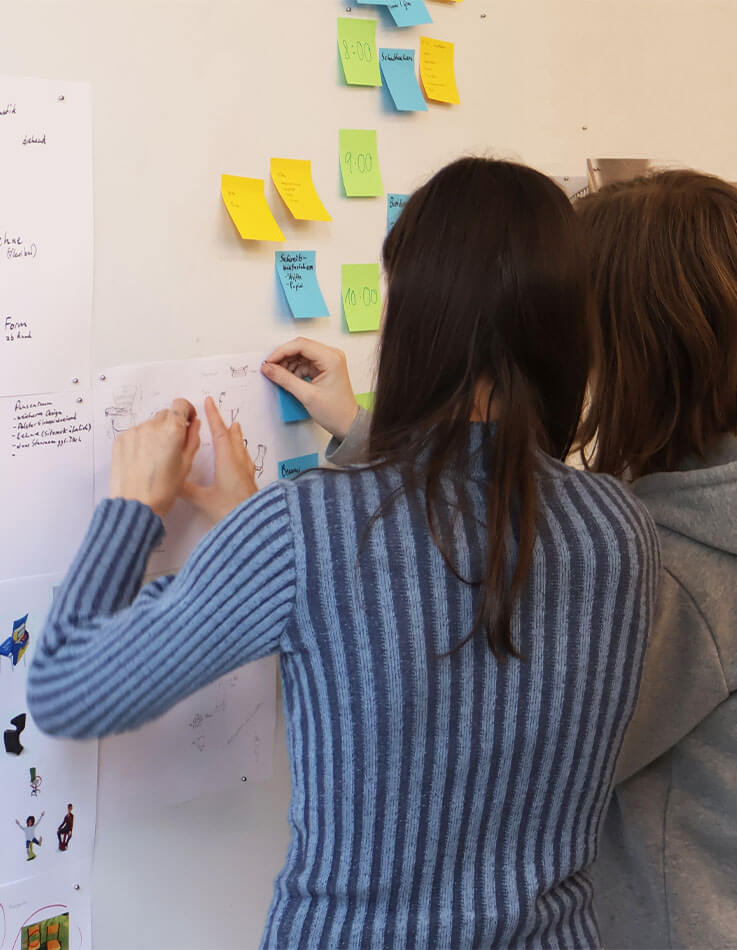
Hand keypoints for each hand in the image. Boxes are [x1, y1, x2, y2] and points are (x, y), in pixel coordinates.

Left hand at [109, 399, 200, 517]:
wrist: (135, 504)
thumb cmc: (164, 489)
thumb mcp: (186, 464)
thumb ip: (192, 439)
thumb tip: (194, 424)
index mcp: (172, 430)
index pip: (180, 405)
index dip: (186, 411)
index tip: (187, 422)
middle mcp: (152, 426)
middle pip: (165, 414)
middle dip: (171, 425)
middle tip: (172, 446)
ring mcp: (134, 432)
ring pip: (150, 424)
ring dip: (155, 434)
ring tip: (155, 457)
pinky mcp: (121, 439)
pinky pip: (136, 433)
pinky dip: (141, 441)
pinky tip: (142, 460)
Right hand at [181, 396, 257, 522]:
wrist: (255, 528)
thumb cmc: (229, 511)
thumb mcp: (202, 500)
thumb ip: (185, 489)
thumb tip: (170, 480)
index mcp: (227, 462)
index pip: (220, 433)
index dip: (213, 417)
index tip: (209, 402)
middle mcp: (239, 464)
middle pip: (233, 438)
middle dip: (226, 425)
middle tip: (222, 415)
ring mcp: (247, 473)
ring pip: (242, 449)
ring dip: (237, 437)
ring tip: (236, 429)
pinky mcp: (251, 483)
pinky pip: (246, 461)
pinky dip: (242, 452)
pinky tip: (243, 459)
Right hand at [261, 337, 358, 439]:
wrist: (347, 423)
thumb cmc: (336, 411)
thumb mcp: (307, 395)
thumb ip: (285, 380)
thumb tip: (269, 369)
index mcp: (331, 358)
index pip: (301, 345)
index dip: (282, 351)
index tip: (269, 361)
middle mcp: (331, 356)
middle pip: (300, 347)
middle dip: (283, 357)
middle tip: (270, 368)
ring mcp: (328, 361)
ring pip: (301, 355)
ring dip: (288, 364)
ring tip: (278, 376)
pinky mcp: (324, 368)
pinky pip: (304, 363)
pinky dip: (294, 369)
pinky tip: (288, 379)